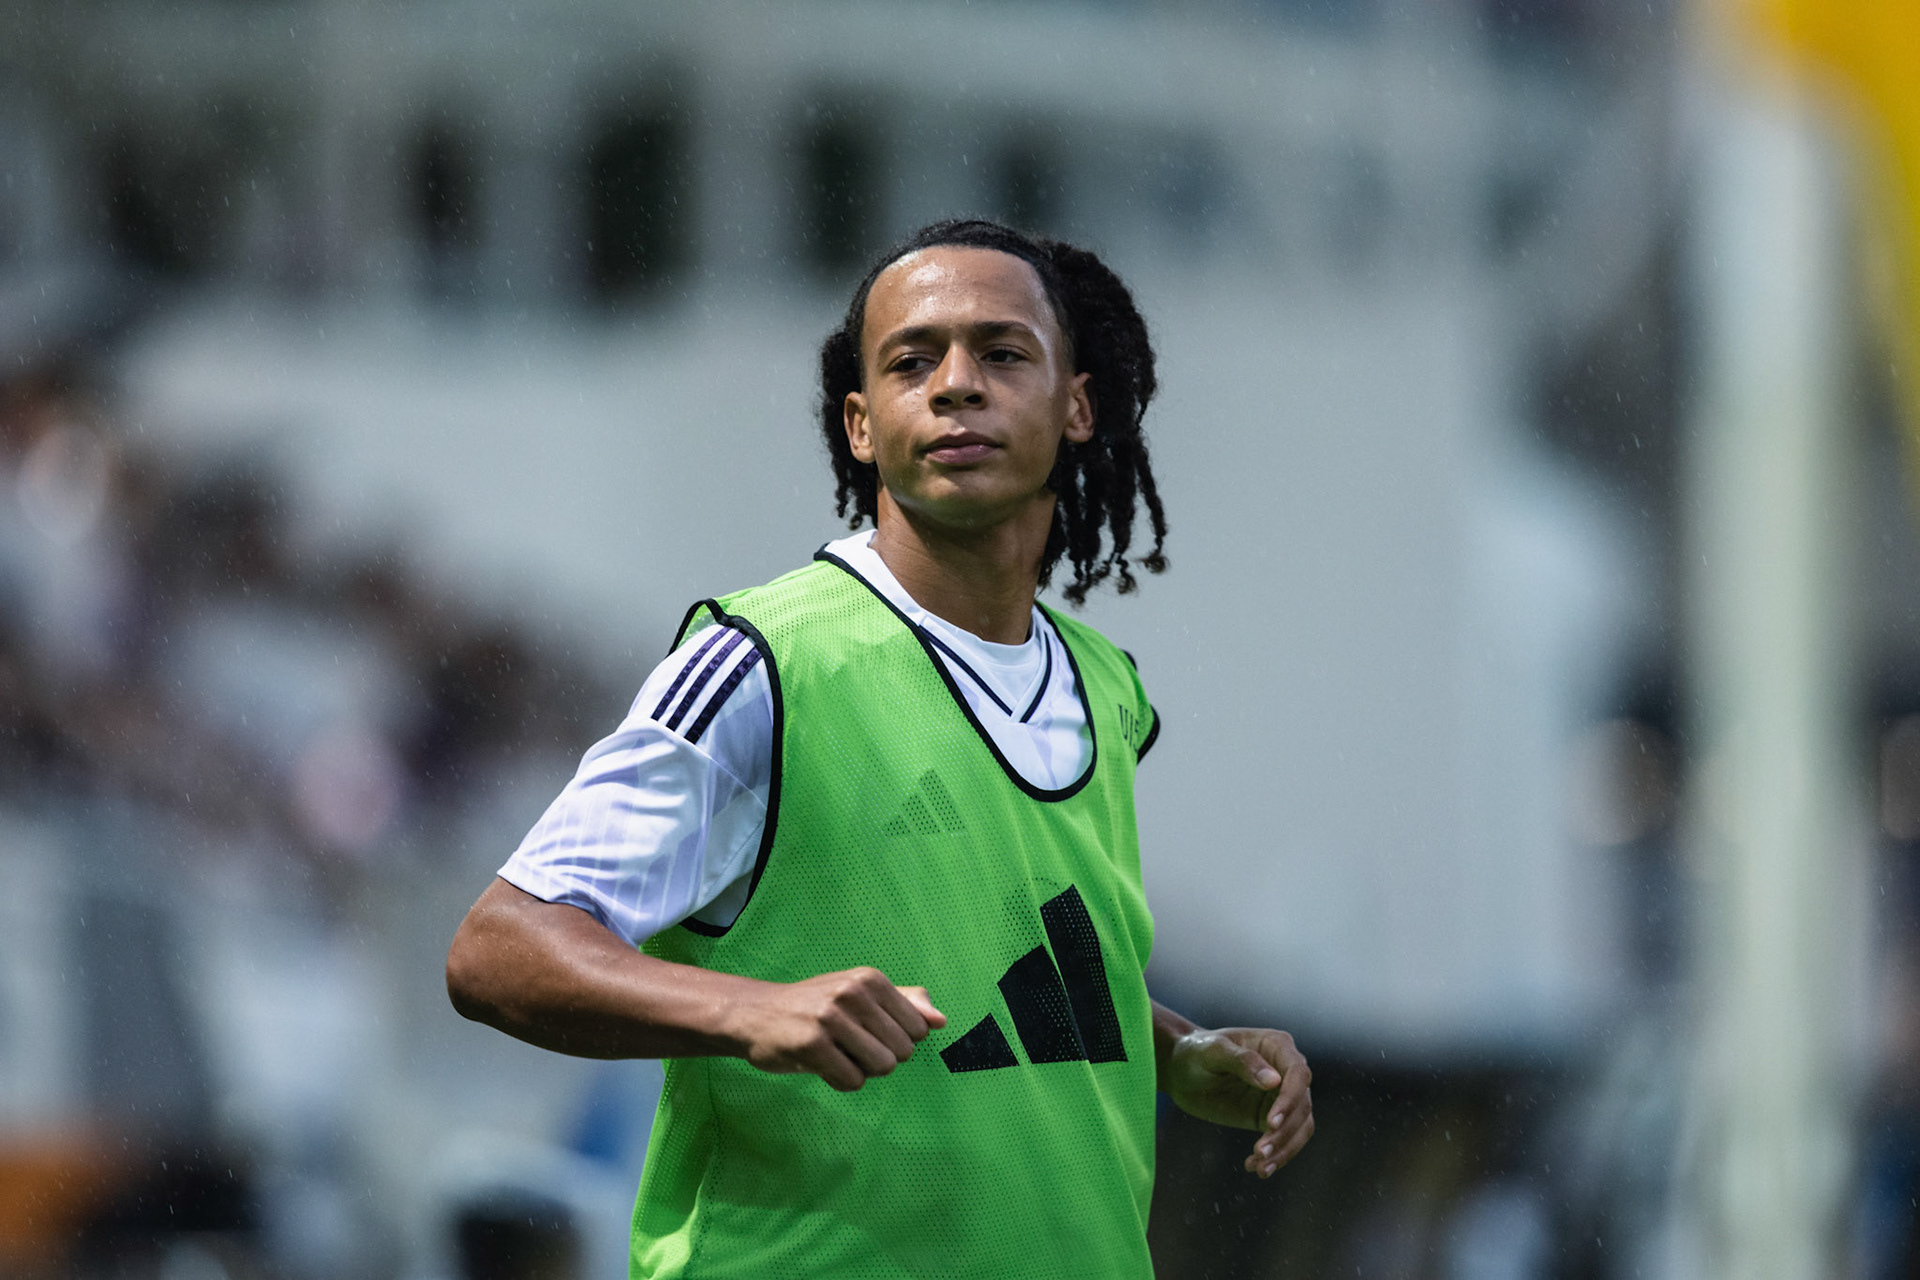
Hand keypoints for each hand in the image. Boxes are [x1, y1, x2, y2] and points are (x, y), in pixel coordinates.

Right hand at [730, 967, 945, 1091]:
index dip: (896, 1041)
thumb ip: (903, 1003)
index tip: (867, 1033)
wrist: (753, 1014)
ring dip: (861, 1071)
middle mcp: (853, 993)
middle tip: (848, 1046)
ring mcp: (831, 1018)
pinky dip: (841, 1081)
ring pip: (881, 1067)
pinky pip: (852, 1081)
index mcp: (869, 979)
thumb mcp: (858, 993)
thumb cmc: (813, 1006)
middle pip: (902, 1052)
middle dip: (879, 1058)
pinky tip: (822, 1065)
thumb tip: (941, 1020)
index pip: (917, 1030)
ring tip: (836, 1055)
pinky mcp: (812, 1045)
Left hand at [1162, 1027, 1313, 1177]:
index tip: (1271, 1122)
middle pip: (1302, 1105)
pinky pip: (1284, 1139)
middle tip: (1260, 1152)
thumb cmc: (1196, 1051)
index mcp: (1277, 1046)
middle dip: (1284, 1132)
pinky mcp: (1270, 1117)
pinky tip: (1256, 1168)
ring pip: (1300, 1126)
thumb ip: (1242, 1061)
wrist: (1180, 1070)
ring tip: (1259, 1166)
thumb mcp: (1212, 1051)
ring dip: (1284, 1149)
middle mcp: (1285, 1070)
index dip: (1290, 1099)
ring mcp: (1280, 1096)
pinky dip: (1277, 1156)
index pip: (1298, 1074)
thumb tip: (1274, 1081)